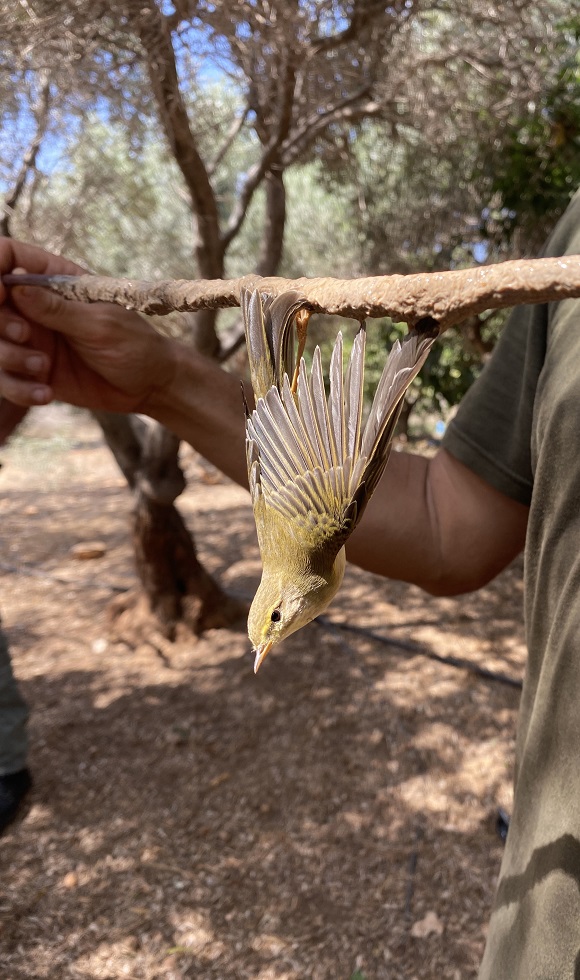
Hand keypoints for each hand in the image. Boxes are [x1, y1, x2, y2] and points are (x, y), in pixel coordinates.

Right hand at [0, 239, 176, 412]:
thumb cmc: (134, 344)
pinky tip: (46, 394)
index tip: (1, 295)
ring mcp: (32, 340)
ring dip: (9, 359)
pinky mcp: (34, 372)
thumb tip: (15, 286)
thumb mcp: (98, 324)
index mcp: (54, 280)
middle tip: (25, 336)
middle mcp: (35, 307)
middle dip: (0, 324)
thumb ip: (56, 308)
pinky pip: (6, 380)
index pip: (8, 257)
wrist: (150, 386)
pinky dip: (19, 388)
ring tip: (43, 368)